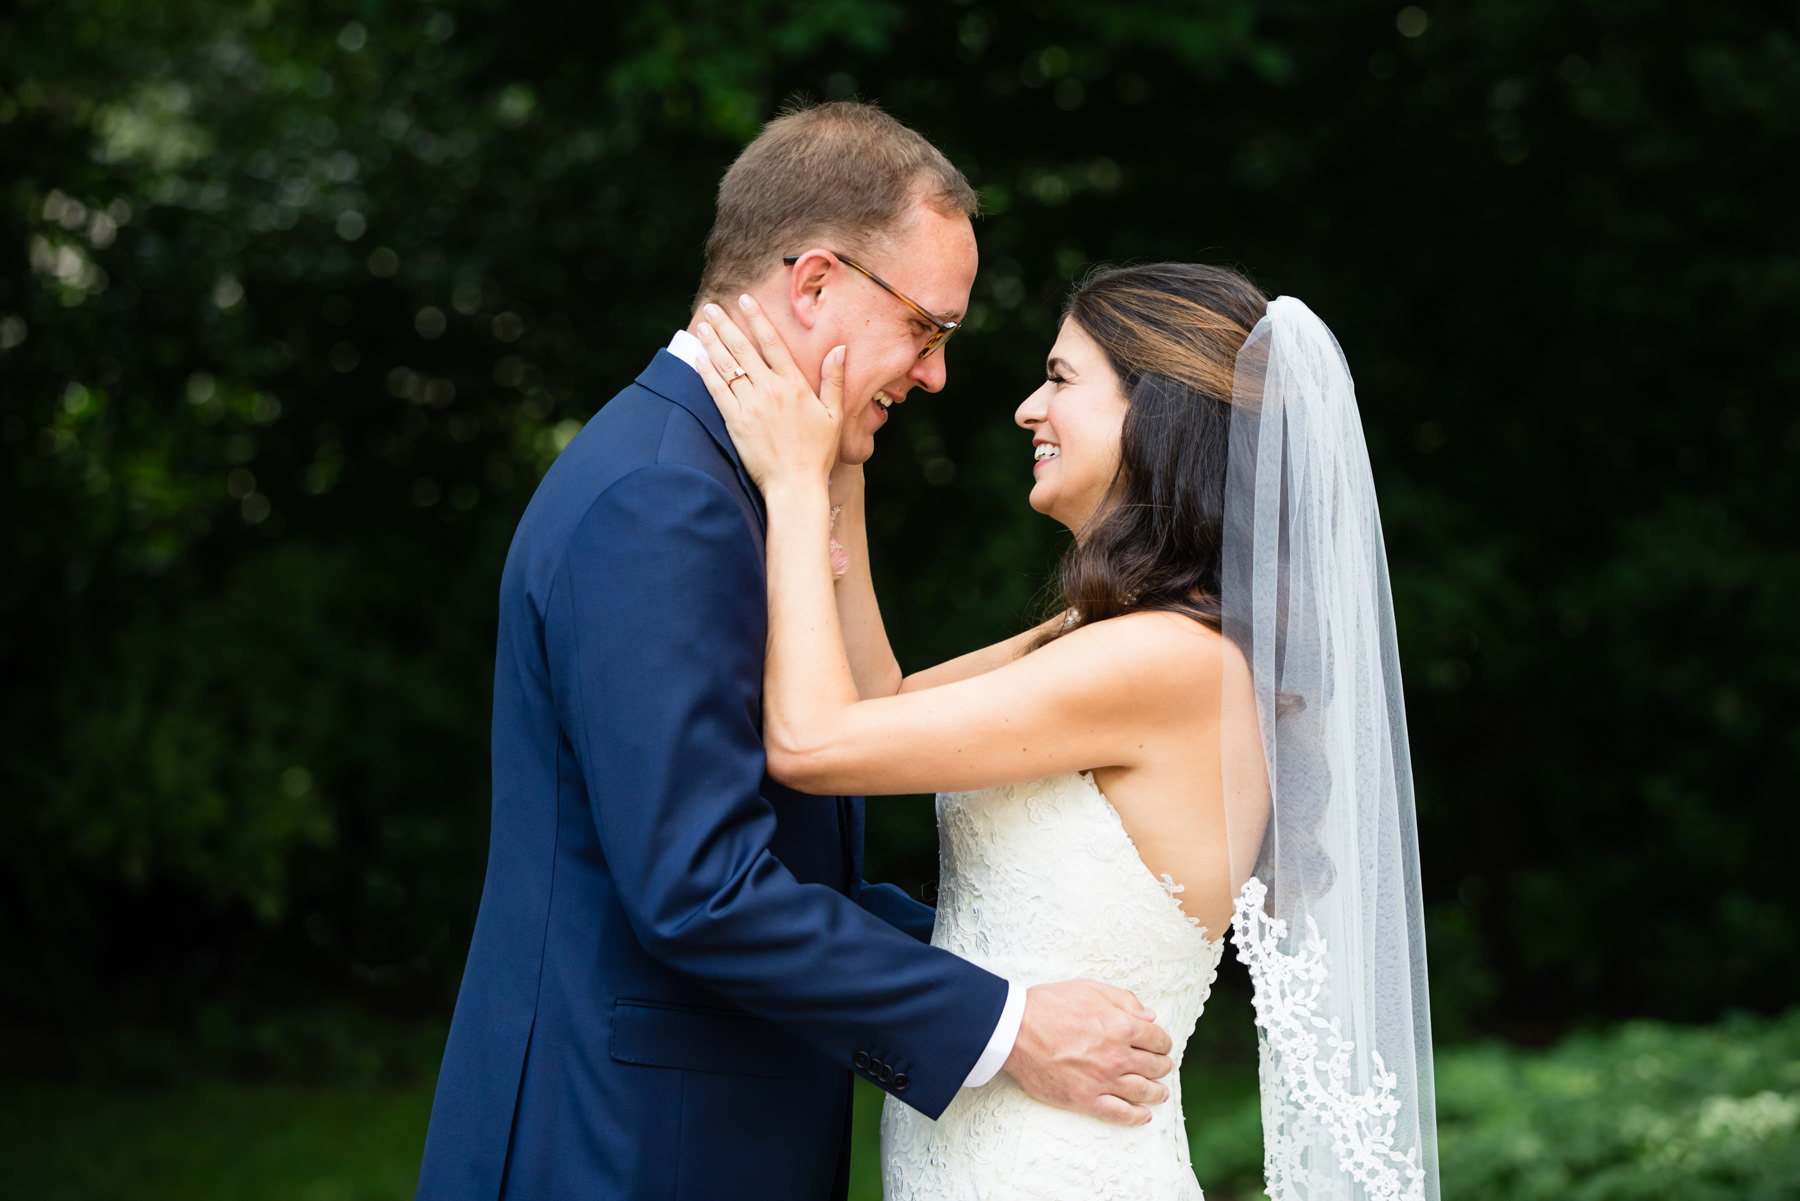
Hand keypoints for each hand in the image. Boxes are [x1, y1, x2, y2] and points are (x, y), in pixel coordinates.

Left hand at [693, 296, 841, 493]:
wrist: (795, 484)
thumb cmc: (817, 453)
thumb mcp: (833, 415)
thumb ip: (833, 380)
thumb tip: (840, 349)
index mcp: (795, 386)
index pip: (773, 343)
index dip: (757, 319)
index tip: (745, 300)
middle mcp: (771, 391)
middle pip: (743, 349)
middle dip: (726, 324)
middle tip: (712, 307)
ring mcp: (751, 406)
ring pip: (728, 367)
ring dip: (712, 343)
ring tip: (702, 325)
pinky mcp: (736, 423)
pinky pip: (717, 392)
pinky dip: (706, 373)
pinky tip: (698, 358)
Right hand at [1002, 979, 1174, 1126]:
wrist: (1015, 1030)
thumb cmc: (1049, 1005)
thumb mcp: (1089, 988)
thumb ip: (1124, 1001)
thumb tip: (1150, 1017)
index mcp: (1121, 1027)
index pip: (1158, 1039)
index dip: (1163, 1042)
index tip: (1161, 1045)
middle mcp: (1118, 1056)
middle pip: (1154, 1066)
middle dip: (1162, 1066)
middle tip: (1162, 1067)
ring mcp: (1103, 1081)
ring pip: (1142, 1091)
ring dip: (1156, 1092)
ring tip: (1160, 1093)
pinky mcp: (1085, 1099)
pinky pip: (1119, 1113)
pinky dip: (1136, 1116)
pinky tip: (1143, 1115)